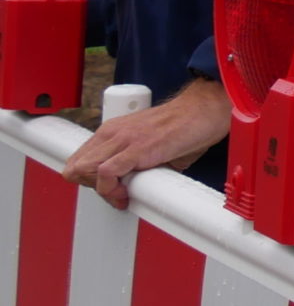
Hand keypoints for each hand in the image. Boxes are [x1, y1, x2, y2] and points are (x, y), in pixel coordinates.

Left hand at [63, 80, 231, 210]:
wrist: (206, 109)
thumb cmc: (186, 125)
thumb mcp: (151, 144)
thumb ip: (138, 162)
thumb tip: (140, 187)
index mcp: (113, 131)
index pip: (78, 160)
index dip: (88, 181)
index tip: (110, 190)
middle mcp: (112, 133)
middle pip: (75, 167)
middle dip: (91, 187)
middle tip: (116, 194)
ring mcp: (123, 140)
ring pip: (83, 170)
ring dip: (100, 191)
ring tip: (123, 196)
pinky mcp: (138, 149)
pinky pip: (106, 174)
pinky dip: (111, 190)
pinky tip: (128, 194)